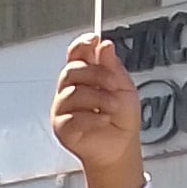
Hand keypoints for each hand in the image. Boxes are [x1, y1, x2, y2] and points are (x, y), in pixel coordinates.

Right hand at [52, 37, 145, 187]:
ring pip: (73, 92)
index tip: (94, 39)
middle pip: (72, 69)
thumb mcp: (124, 88)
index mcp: (85, 76)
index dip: (81, 44)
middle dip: (96, 74)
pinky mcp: (62, 126)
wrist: (121, 148)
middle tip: (113, 85)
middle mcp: (70, 89)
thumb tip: (104, 46)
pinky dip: (92, 118)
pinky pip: (72, 116)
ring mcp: (63, 107)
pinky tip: (102, 122)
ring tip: (112, 109)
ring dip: (99, 99)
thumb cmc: (121, 120)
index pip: (76, 54)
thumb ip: (112, 68)